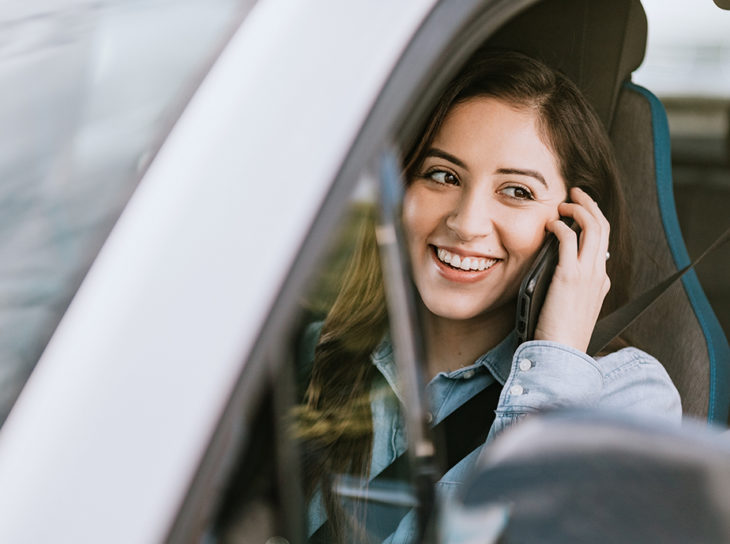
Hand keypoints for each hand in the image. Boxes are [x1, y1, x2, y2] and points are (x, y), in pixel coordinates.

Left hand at [533, 187, 610, 351]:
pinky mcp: (570, 276)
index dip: (593, 221)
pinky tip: (550, 224)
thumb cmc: (561, 334)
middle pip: (603, 228)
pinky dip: (561, 226)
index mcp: (601, 281)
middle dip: (590, 205)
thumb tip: (565, 272)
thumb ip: (575, 289)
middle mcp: (599, 274)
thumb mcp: (573, 309)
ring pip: (593, 227)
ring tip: (563, 203)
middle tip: (575, 193)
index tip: (579, 210)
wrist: (563, 354)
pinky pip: (569, 240)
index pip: (604, 242)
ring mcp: (588, 274)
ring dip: (579, 209)